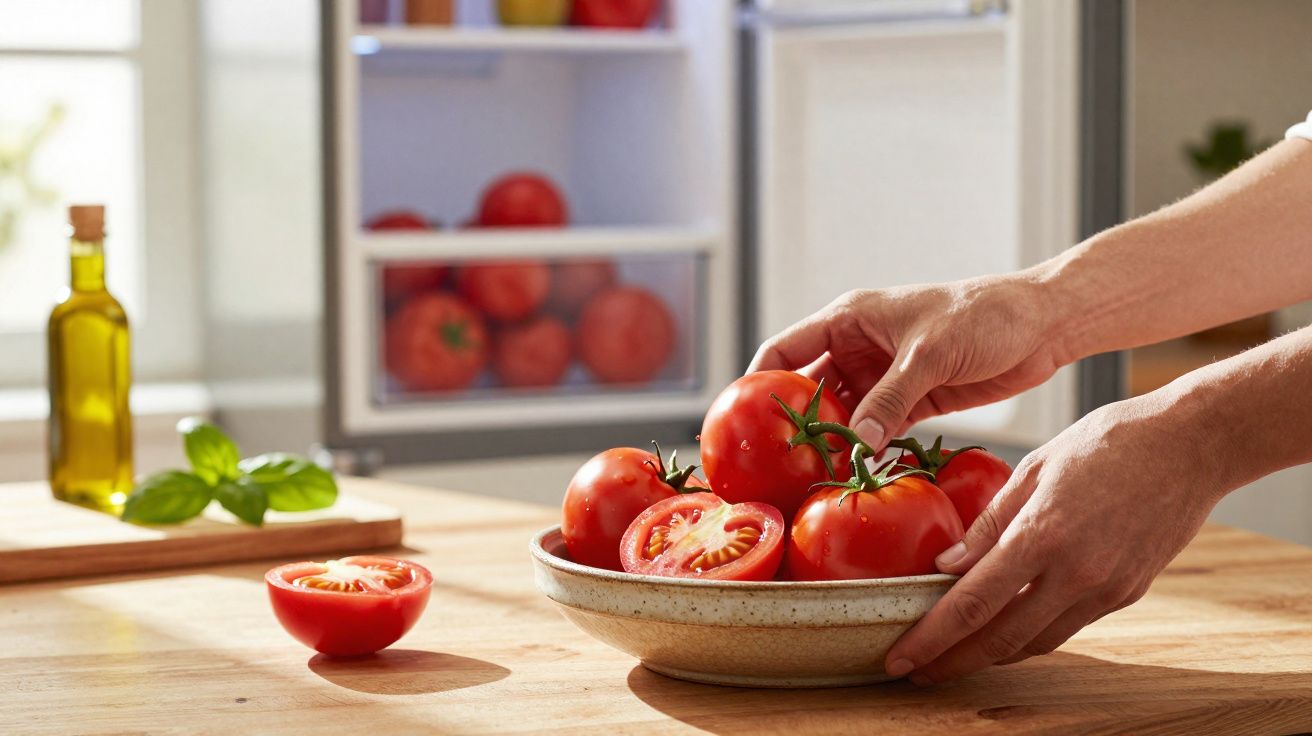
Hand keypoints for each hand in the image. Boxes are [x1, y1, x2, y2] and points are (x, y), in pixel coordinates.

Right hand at [748, 275, 1068, 448]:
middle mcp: (858, 348)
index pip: (785, 350)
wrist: (1041, 324)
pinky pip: (874, 432)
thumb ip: (891, 398)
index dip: (757, 382)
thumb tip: (857, 443)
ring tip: (806, 479)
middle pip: (807, 389)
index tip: (735, 419)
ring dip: (828, 444)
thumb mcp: (929, 353)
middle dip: (790, 423)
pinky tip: (852, 477)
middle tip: (770, 463)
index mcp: (849, 319)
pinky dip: (863, 452)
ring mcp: (883, 378)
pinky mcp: (910, 404)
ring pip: (840, 416)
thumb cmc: (983, 316)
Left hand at [882, 396, 1224, 683]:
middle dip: (951, 662)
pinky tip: (1004, 629)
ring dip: (989, 656)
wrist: (1191, 445)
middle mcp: (1075, 573)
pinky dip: (1029, 635)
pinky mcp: (1128, 593)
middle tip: (914, 670)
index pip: (972, 603)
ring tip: (951, 656)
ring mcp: (1106, 589)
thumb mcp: (1035, 468)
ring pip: (1035, 642)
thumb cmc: (1108, 442)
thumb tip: (946, 565)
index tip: (899, 658)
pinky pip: (1067, 626)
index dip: (931, 638)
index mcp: (1042, 535)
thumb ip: (988, 522)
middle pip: (1000, 639)